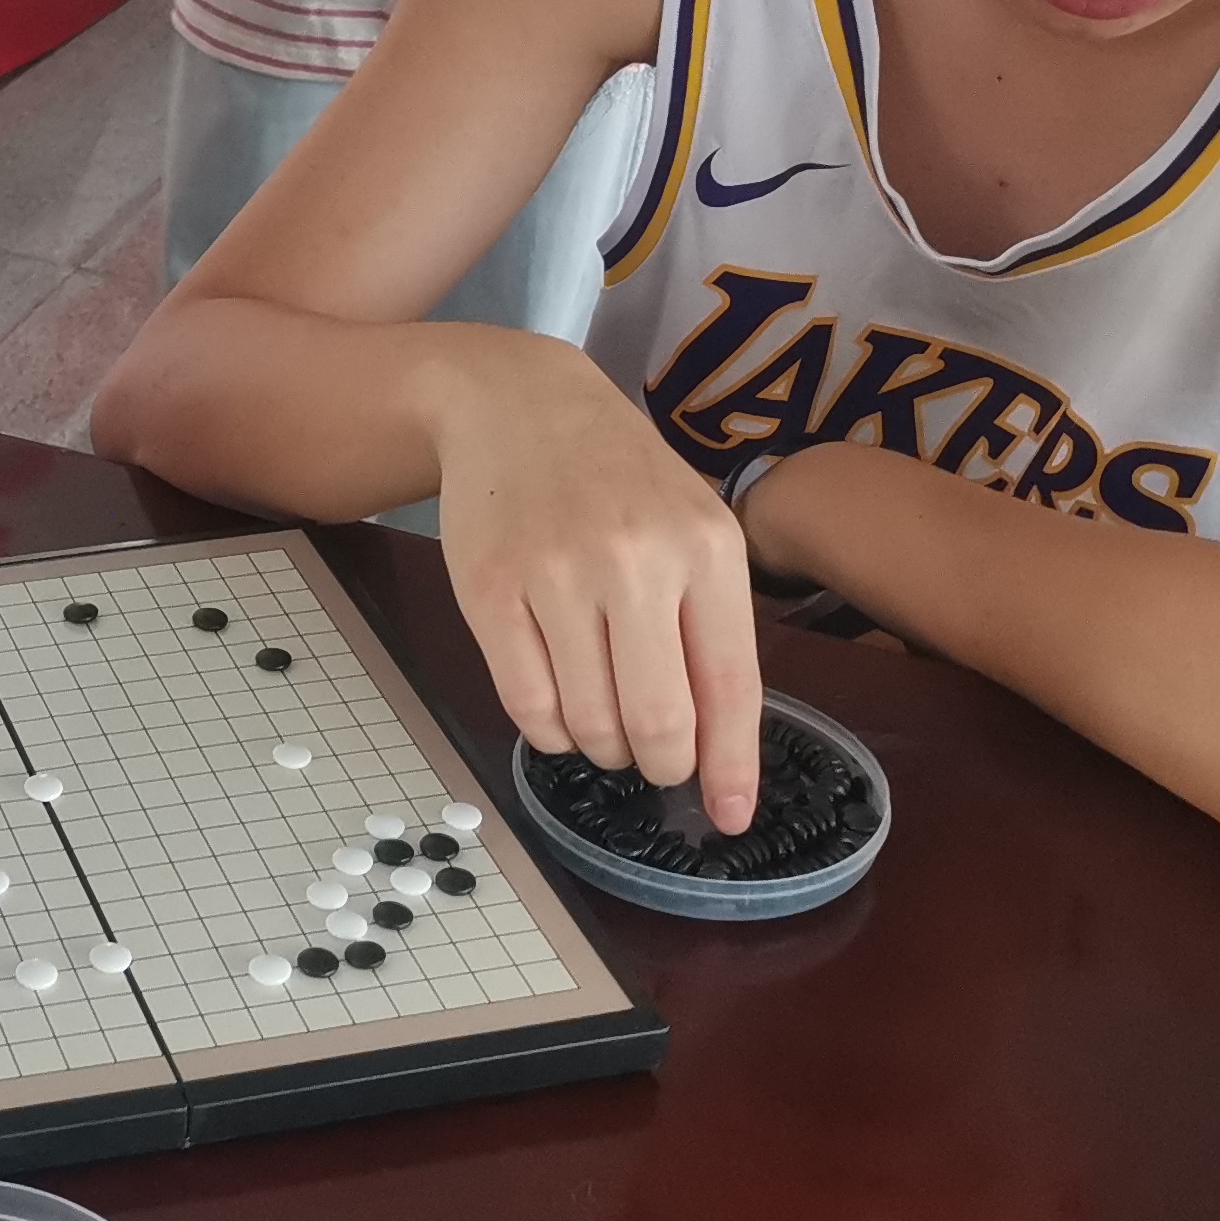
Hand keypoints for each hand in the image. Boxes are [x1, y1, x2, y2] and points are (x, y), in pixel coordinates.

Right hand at [426, 331, 766, 828]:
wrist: (519, 403)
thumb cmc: (619, 477)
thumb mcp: (692, 527)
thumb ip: (710, 625)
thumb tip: (716, 744)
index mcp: (706, 548)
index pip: (729, 686)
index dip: (730, 766)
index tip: (730, 816)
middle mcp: (635, 560)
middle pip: (657, 722)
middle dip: (661, 763)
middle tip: (655, 760)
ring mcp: (556, 574)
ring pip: (589, 721)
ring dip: (601, 747)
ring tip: (603, 722)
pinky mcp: (489, 589)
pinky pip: (526, 704)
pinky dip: (549, 731)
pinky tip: (559, 710)